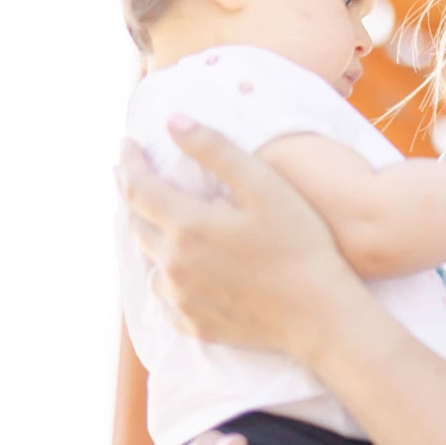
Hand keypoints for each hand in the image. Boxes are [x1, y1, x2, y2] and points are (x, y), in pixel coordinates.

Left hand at [120, 117, 366, 358]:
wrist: (318, 313)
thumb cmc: (299, 243)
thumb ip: (215, 149)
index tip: (127, 145)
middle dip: (133, 195)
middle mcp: (173, 263)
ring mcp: (181, 297)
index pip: (139, 187)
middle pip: (137, 224)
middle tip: (133, 176)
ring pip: (150, 260)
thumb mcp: (264, 185)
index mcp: (187, 225)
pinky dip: (166, 276)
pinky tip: (178, 271)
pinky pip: (166, 296)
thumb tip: (173, 121)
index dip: (130, 163)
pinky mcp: (194, 323)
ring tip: (155, 221)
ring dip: (149, 236)